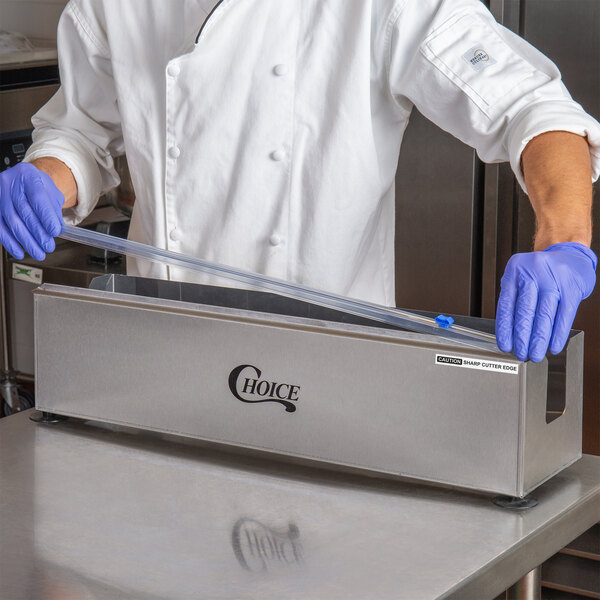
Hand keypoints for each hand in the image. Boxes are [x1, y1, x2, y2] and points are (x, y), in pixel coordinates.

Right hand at [0, 162, 64, 260]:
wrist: (22, 181)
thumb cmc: (39, 188)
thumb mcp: (52, 193)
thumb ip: (55, 210)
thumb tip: (58, 230)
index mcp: (29, 175)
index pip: (38, 197)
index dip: (47, 216)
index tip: (55, 232)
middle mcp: (10, 182)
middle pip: (24, 212)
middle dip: (38, 233)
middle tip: (49, 247)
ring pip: (12, 221)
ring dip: (26, 241)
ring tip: (39, 253)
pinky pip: (0, 227)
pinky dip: (10, 243)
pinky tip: (20, 252)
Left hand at [496, 243, 596, 361]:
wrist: (569, 254)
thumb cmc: (541, 271)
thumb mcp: (521, 278)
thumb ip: (514, 299)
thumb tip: (510, 334)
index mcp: (515, 272)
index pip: (507, 305)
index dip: (505, 329)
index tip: (505, 346)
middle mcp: (533, 273)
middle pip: (525, 312)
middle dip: (522, 338)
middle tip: (521, 354)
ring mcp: (554, 279)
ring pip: (545, 315)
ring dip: (539, 339)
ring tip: (536, 354)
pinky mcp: (572, 287)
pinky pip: (564, 315)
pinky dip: (558, 333)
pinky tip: (553, 345)